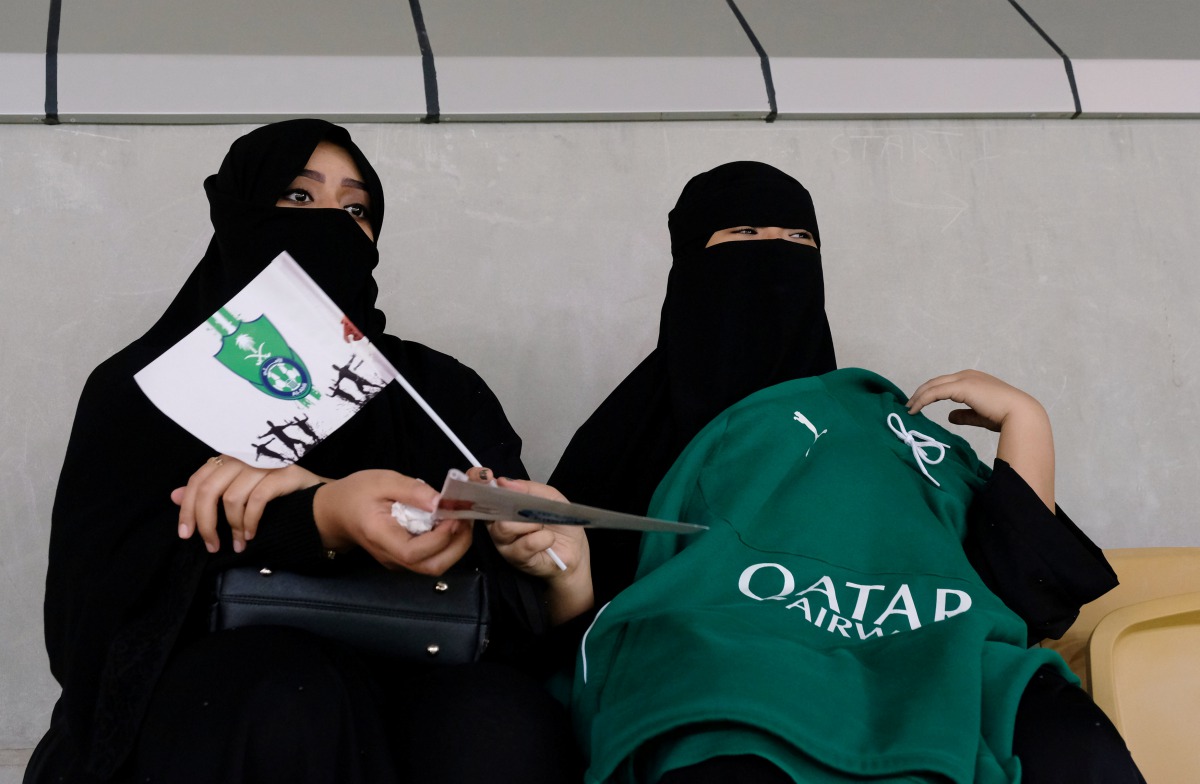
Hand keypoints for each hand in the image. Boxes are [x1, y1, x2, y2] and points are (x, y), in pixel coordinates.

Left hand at [173, 455, 325, 553]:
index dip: (187, 508)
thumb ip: (209, 494)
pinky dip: (249, 522)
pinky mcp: (285, 474)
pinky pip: (256, 501)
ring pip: (231, 497)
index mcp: (232, 458)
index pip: (198, 480)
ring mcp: (267, 464)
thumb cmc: (281, 500)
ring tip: (238, 544)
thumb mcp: (240, 495)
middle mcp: (247, 456)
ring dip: (231, 527)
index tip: (185, 534)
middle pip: (209, 489)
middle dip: (205, 523)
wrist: (325, 502)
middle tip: (211, 545)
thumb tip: (174, 495)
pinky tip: (251, 535)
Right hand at [313, 470, 471, 575]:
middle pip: (431, 567)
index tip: (454, 515)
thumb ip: (413, 490)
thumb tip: (442, 502)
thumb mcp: (383, 481)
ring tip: (462, 519)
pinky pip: (430, 559)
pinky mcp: (404, 559)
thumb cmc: (357, 493)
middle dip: (457, 546)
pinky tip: (451, 524)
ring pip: (434, 566)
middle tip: (466, 518)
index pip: (414, 552)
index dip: (440, 538)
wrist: (336, 512)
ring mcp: (398, 561)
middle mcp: (391, 557)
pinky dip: (447, 545)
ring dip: (456, 546)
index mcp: (380, 537)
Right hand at [483, 474, 592, 623]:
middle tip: (532, 510)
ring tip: (542, 525)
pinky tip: (550, 540)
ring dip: (529, 523)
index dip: (478, 482)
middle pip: (491, 512)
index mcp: (504, 507)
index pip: (482, 493)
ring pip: (504, 528)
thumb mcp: (550, 498)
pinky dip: (542, 538)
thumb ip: (528, 488)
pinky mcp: (516, 560)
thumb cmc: (560, 523)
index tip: (486, 475)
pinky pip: (524, 545)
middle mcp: (497, 525)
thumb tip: (503, 482)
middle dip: (514, 506)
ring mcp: (504, 544)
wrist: (575, 552)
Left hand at [906, 369, 1042, 431]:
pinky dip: (923, 400)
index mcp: (973, 380)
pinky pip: (936, 392)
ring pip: (933, 385)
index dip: (931, 393)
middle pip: (936, 382)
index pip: (945, 384)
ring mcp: (965, 379)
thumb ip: (965, 415)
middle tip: (909, 405)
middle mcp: (967, 376)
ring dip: (919, 396)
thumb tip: (950, 417)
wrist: (1020, 414)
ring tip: (909, 408)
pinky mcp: (962, 387)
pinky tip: (915, 409)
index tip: (919, 404)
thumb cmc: (1005, 416)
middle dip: (921, 393)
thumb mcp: (979, 415)